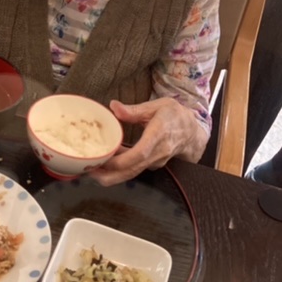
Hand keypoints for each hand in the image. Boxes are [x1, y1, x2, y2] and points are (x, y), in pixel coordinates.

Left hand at [89, 98, 205, 186]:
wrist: (192, 131)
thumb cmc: (175, 116)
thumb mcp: (157, 106)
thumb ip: (134, 109)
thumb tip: (114, 107)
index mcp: (159, 135)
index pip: (140, 153)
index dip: (121, 160)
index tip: (103, 160)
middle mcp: (158, 153)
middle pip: (133, 170)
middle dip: (109, 175)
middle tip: (89, 171)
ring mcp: (155, 162)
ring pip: (132, 173)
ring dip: (111, 173)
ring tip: (91, 168)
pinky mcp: (152, 165)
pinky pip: (134, 169)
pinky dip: (119, 169)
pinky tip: (106, 162)